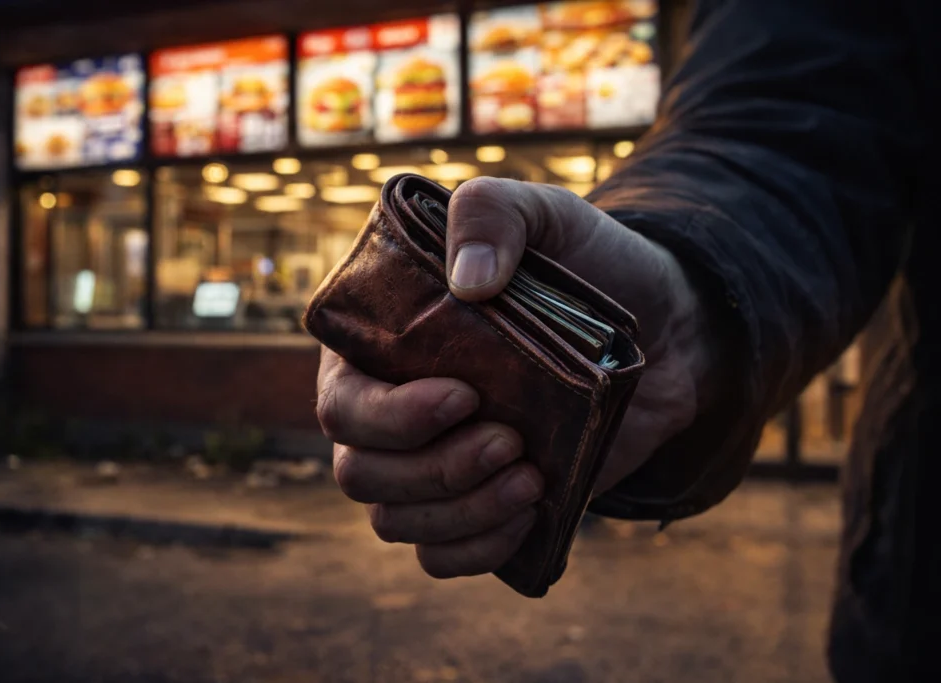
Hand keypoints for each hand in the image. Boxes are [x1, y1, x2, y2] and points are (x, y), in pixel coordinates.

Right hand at [317, 177, 715, 578]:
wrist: (664, 327)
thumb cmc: (589, 265)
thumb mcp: (547, 214)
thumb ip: (493, 212)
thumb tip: (465, 284)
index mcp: (385, 346)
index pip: (341, 403)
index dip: (388, 417)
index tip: (464, 397)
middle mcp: (395, 409)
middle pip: (359, 473)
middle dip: (433, 470)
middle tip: (509, 442)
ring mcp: (435, 460)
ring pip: (394, 520)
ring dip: (459, 511)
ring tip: (529, 477)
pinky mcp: (478, 502)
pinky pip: (438, 554)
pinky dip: (473, 549)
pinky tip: (525, 513)